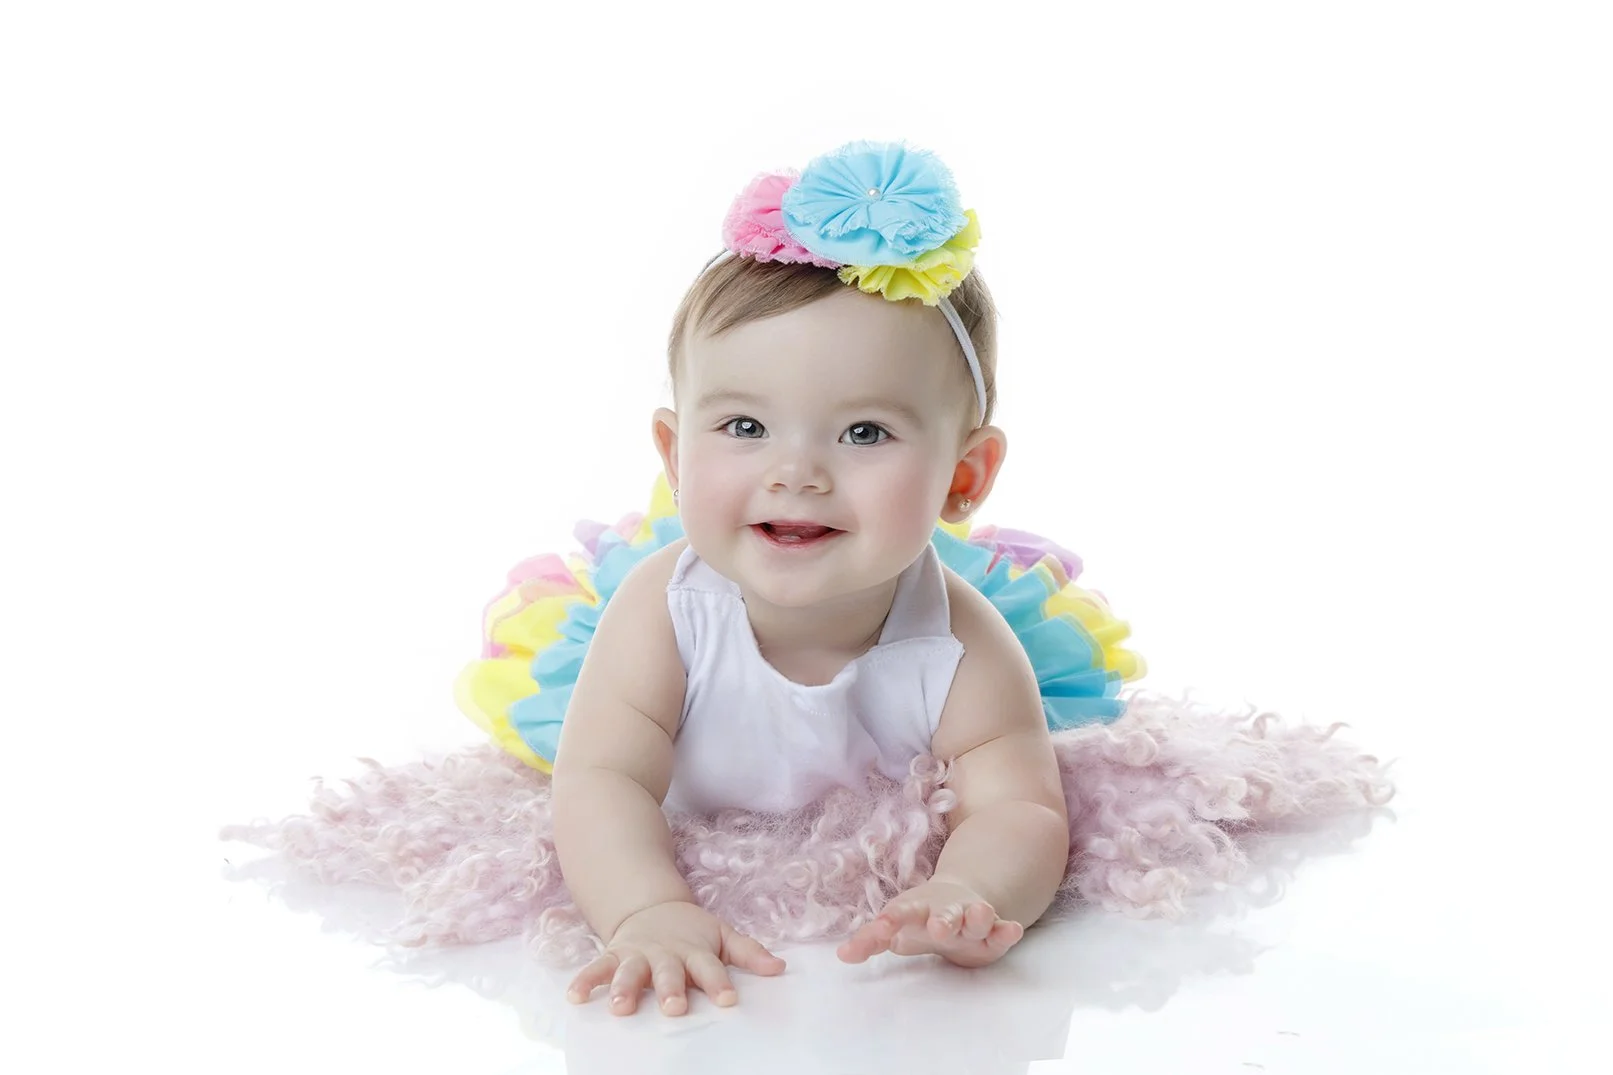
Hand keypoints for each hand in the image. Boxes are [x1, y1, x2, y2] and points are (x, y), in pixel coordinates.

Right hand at [566, 900, 785, 1015]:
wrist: (651, 907)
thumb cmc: (692, 932)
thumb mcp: (722, 935)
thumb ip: (749, 952)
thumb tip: (780, 967)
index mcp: (696, 951)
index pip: (711, 968)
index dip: (718, 983)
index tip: (727, 1000)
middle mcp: (666, 954)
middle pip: (669, 973)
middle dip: (670, 989)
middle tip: (674, 1007)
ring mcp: (638, 954)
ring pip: (631, 972)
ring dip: (624, 988)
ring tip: (620, 1007)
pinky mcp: (614, 955)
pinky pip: (597, 967)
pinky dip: (585, 980)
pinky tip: (575, 996)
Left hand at [836, 878, 1023, 967]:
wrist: (957, 899)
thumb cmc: (918, 920)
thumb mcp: (895, 929)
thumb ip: (870, 941)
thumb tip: (842, 955)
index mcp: (916, 910)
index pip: (899, 914)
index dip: (888, 923)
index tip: (879, 931)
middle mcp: (944, 911)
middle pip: (944, 914)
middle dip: (942, 920)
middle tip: (938, 928)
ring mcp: (970, 918)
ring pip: (976, 916)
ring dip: (978, 916)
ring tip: (982, 915)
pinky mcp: (992, 932)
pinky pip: (1001, 930)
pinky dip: (1007, 930)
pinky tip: (1012, 930)